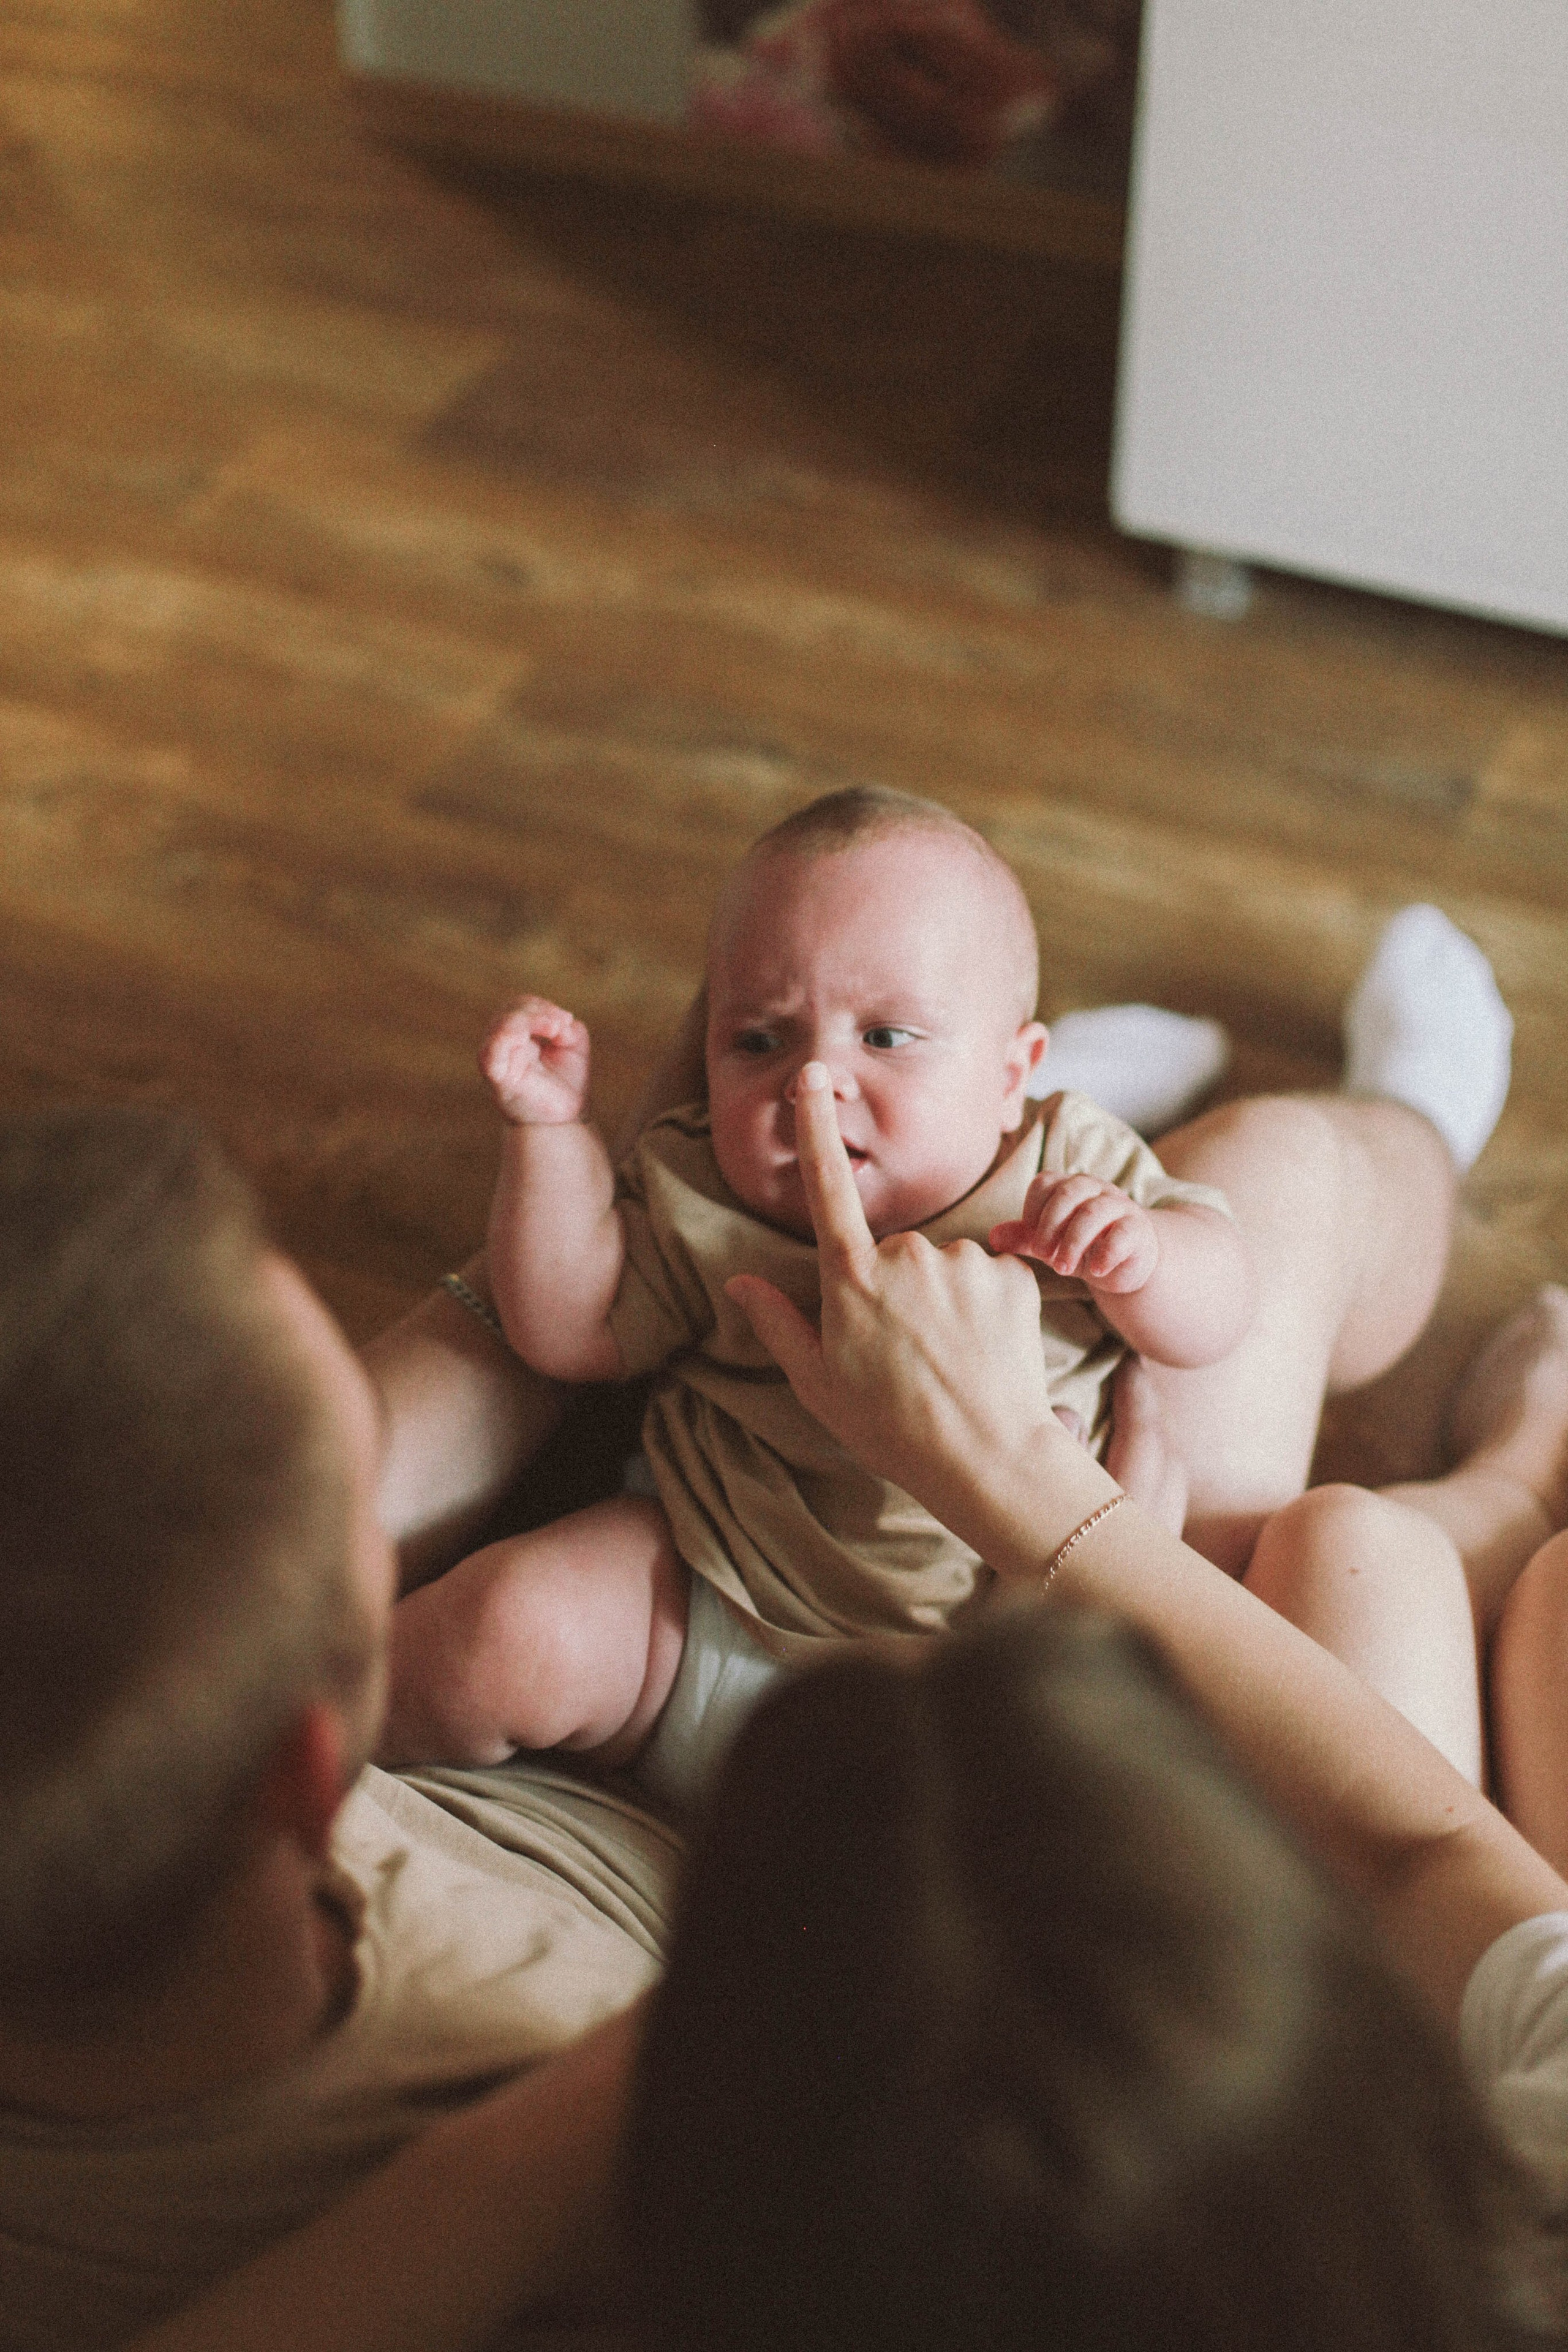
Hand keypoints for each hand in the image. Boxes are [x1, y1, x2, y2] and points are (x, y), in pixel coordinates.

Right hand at [481, 998, 590, 1126]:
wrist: (566, 1119)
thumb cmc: (567, 1083)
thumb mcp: (573, 1044)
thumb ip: (564, 1025)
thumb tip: (556, 1022)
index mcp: (517, 1036)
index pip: (518, 1007)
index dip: (541, 1006)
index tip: (566, 1020)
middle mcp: (502, 1047)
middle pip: (507, 1012)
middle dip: (536, 1010)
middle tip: (561, 1024)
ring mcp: (497, 1062)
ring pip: (499, 1028)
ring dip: (527, 1020)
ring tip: (554, 1029)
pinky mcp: (497, 1078)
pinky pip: (490, 1053)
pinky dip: (506, 1038)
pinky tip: (526, 1039)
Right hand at [723, 1063, 1065, 1515]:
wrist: (988, 1458)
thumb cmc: (893, 1429)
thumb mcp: (818, 1384)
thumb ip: (778, 1323)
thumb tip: (739, 1282)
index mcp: (851, 1278)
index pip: (826, 1188)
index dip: (816, 1127)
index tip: (812, 1076)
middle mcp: (906, 1255)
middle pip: (896, 1250)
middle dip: (899, 1286)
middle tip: (907, 1353)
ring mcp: (963, 1261)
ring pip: (947, 1264)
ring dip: (947, 1298)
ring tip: (951, 1359)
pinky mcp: (1013, 1275)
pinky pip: (993, 1276)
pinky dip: (990, 1305)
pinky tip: (988, 1351)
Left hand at [991, 1173, 1158, 1295]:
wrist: (1125, 1263)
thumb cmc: (1082, 1248)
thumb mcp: (1050, 1244)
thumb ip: (1023, 1238)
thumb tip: (992, 1237)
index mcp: (1068, 1187)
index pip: (1044, 1183)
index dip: (1032, 1210)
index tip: (1031, 1240)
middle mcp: (1094, 1190)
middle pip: (1068, 1192)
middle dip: (1050, 1225)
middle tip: (1042, 1255)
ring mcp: (1119, 1206)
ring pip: (1094, 1211)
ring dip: (1074, 1242)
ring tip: (1062, 1268)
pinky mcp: (1137, 1229)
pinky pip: (1123, 1232)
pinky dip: (1106, 1252)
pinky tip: (1095, 1272)